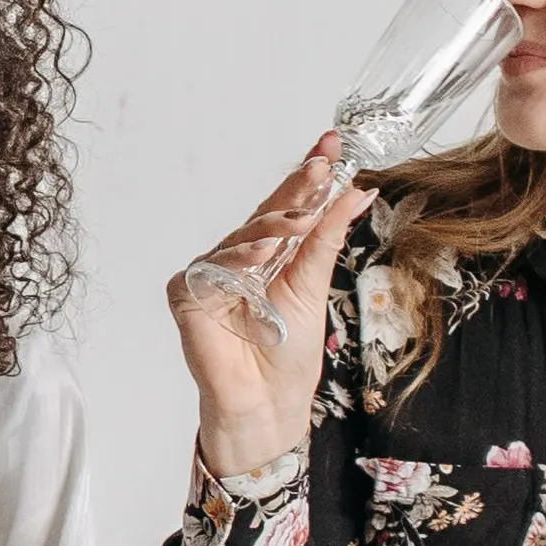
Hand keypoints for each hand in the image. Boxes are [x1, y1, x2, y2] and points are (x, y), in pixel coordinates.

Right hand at [169, 134, 366, 478]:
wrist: (268, 401)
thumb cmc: (289, 353)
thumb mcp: (314, 285)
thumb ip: (327, 237)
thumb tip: (356, 192)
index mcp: (270, 253)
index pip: (288, 204)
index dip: (308, 175)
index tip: (331, 144)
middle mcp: (239, 257)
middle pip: (265, 212)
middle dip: (295, 189)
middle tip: (322, 167)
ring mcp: (212, 274)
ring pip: (240, 236)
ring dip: (271, 226)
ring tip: (299, 220)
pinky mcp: (189, 295)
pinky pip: (210, 268)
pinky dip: (235, 261)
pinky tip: (258, 257)